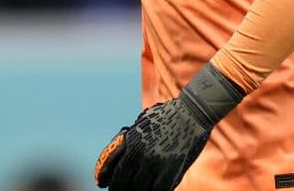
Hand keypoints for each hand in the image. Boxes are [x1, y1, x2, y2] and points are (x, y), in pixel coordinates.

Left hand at [95, 63, 243, 190]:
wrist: (192, 111)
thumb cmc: (168, 115)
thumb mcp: (143, 123)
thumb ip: (131, 140)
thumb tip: (118, 158)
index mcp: (131, 139)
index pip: (110, 164)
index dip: (103, 177)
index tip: (101, 183)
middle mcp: (140, 152)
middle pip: (122, 180)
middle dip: (118, 189)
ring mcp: (156, 162)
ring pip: (138, 188)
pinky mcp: (172, 169)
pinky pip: (158, 190)